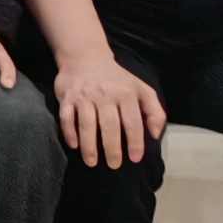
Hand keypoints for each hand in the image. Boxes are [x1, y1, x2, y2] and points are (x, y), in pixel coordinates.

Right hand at [53, 51, 166, 169]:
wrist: (85, 57)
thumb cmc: (116, 79)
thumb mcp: (141, 89)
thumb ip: (154, 111)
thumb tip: (156, 134)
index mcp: (126, 93)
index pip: (133, 122)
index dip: (135, 142)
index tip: (135, 158)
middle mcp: (106, 95)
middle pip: (109, 126)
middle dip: (112, 149)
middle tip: (114, 165)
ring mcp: (85, 97)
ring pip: (87, 125)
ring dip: (89, 146)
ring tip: (92, 163)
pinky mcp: (67, 97)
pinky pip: (66, 118)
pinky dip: (69, 133)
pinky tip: (74, 146)